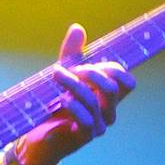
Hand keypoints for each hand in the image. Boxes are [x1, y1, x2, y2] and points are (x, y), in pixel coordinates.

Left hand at [16, 24, 136, 164]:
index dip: (115, 70)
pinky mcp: (84, 137)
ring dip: (74, 85)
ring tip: (56, 76)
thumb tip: (78, 28)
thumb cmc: (53, 105)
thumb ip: (72, 54)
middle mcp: (107, 111)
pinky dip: (74, 106)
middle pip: (113, 88)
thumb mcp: (63, 75)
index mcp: (107, 97)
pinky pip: (87, 120)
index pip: (127, 82)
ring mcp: (98, 125)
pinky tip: (62, 100)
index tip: (91, 63)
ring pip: (95, 101)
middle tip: (70, 69)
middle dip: (91, 74)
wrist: (36, 136)